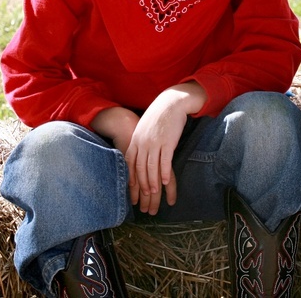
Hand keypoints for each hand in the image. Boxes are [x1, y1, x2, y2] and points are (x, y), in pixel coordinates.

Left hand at [127, 91, 191, 214]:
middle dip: (142, 184)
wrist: (171, 103)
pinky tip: (166, 182)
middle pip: (140, 168)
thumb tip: (138, 153)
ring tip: (154, 193)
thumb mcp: (144, 128)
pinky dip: (164, 173)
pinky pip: (165, 161)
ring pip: (152, 167)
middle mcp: (143, 142)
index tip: (132, 189)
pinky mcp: (167, 142)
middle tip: (144, 197)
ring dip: (153, 182)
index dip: (130, 177)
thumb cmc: (158, 116)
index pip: (130, 162)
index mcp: (136, 139)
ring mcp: (155, 142)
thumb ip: (140, 140)